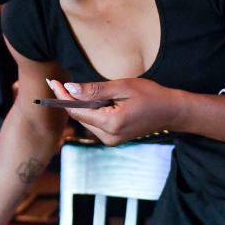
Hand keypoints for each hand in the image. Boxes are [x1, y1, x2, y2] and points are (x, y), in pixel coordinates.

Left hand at [46, 76, 178, 145]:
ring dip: (78, 106)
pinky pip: (94, 124)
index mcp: (111, 124)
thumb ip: (95, 90)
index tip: (52, 83)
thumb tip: (70, 89)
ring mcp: (111, 141)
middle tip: (57, 83)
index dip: (62, 97)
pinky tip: (88, 100)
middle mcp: (109, 137)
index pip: (77, 111)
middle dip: (67, 100)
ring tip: (70, 89)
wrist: (171, 112)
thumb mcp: (123, 87)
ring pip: (85, 121)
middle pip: (79, 117)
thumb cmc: (151, 95)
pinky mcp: (114, 139)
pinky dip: (89, 112)